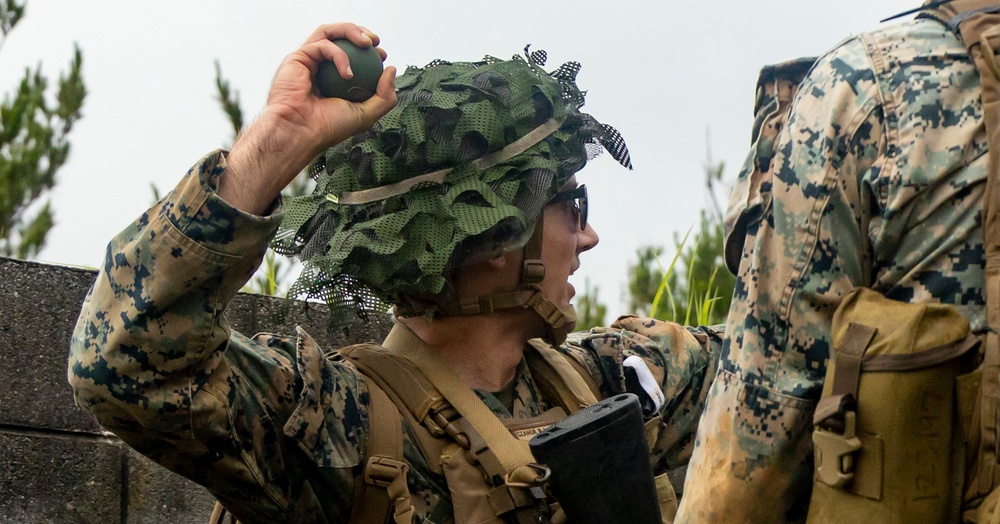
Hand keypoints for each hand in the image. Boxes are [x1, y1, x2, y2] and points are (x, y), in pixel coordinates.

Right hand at [220, 22, 396, 213]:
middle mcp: (320, 66)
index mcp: (333, 79)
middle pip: (340, 38)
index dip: (369, 51)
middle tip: (375, 41)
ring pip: (329, 32)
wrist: (301, 132)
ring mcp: (308, 60)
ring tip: (368, 42)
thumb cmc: (330, 127)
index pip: (352, 55)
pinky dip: (339, 56)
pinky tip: (348, 73)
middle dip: (360, 33)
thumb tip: (391, 69)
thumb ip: (384, 96)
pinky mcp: (297, 57)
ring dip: (351, 31)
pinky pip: (322, 46)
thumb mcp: (366, 114)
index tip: (383, 57)